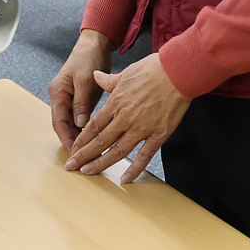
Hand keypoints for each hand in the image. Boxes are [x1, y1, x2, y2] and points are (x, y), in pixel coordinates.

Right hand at [48, 29, 113, 147]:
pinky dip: (86, 128)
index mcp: (58, 93)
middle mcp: (61, 97)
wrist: (96, 44)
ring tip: (89, 152)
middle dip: (72, 142)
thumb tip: (80, 124)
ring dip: (79, 137)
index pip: (58, 122)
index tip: (75, 153)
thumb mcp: (84, 80)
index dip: (66, 139)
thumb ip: (81, 102)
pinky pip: (80, 118)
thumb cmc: (88, 57)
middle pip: (64, 126)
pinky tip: (94, 138)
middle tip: (83, 158)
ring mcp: (70, 99)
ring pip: (72, 124)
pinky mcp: (80, 99)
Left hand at [64, 53, 190, 183]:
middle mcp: (125, 118)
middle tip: (71, 166)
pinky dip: (134, 169)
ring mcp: (142, 128)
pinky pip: (144, 156)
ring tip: (88, 172)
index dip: (81, 139)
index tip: (73, 149)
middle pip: (100, 141)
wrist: (178, 72)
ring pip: (117, 151)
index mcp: (116, 103)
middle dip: (84, 155)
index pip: (93, 126)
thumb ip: (109, 80)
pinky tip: (125, 179)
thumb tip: (95, 76)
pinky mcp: (158, 135)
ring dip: (101, 163)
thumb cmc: (153, 70)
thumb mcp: (126, 73)